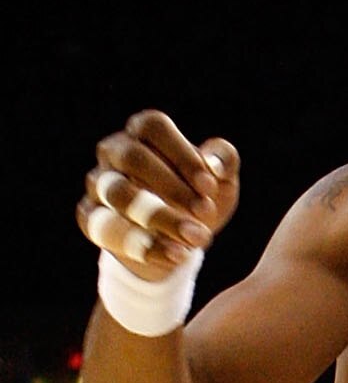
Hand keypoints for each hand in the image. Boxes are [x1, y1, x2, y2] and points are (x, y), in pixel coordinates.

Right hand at [78, 111, 239, 280]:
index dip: (182, 154)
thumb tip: (216, 166)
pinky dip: (145, 247)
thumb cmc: (197, 199)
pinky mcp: (90, 217)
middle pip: (133, 157)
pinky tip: (177, 256)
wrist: (176, 241)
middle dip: (172, 187)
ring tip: (198, 238)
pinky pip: (108, 230)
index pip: (153, 127)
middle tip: (206, 212)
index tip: (209, 186)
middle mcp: (114, 152)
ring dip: (161, 217)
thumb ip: (223, 162)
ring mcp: (98, 183)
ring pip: (119, 194)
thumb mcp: (220, 181)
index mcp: (143, 132)